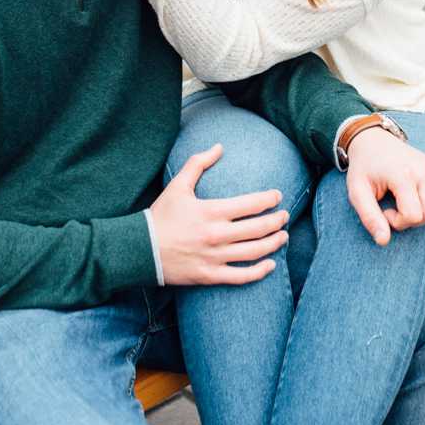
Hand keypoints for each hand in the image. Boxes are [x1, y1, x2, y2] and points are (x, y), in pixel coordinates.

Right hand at [148, 143, 290, 285]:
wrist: (138, 249)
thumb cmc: (160, 216)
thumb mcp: (177, 186)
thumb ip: (198, 164)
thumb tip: (219, 147)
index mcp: (212, 211)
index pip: (251, 204)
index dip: (269, 199)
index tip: (278, 196)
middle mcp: (216, 235)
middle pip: (258, 228)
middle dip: (277, 221)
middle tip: (285, 216)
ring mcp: (214, 257)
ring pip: (255, 252)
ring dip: (274, 244)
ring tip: (283, 236)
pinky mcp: (209, 276)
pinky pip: (240, 277)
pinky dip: (259, 272)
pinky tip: (271, 265)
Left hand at [345, 128, 424, 245]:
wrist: (373, 140)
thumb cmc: (364, 168)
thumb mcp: (357, 193)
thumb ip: (369, 218)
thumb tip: (383, 241)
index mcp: (403, 174)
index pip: (413, 216)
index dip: (397, 222)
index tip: (385, 211)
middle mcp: (424, 169)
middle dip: (412, 220)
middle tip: (395, 208)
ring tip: (406, 202)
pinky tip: (415, 196)